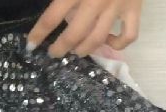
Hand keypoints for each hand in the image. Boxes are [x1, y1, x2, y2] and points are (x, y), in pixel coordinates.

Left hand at [27, 0, 142, 57]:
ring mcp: (117, 7)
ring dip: (84, 49)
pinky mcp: (135, 8)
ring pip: (98, 39)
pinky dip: (118, 43)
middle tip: (54, 53)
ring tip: (76, 51)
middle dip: (60, 48)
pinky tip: (108, 41)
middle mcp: (96, 2)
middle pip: (74, 35)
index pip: (51, 18)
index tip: (30, 45)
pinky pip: (129, 35)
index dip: (38, 34)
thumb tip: (48, 5)